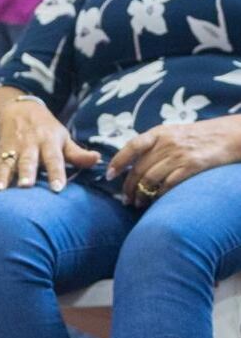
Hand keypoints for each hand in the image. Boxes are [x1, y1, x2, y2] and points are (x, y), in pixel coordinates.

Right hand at [0, 98, 99, 192]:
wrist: (18, 111)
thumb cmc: (46, 130)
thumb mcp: (63, 137)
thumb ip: (78, 153)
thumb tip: (98, 160)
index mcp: (48, 142)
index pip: (54, 159)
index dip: (57, 172)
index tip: (59, 188)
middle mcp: (29, 145)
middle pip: (27, 161)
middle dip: (25, 173)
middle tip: (25, 186)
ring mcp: (12, 149)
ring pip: (6, 164)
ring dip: (1, 178)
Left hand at [107, 116, 240, 207]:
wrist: (230, 136)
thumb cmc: (198, 137)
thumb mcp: (173, 133)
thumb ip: (153, 146)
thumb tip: (129, 164)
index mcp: (159, 133)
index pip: (132, 146)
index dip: (118, 162)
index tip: (109, 175)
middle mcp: (167, 143)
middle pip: (138, 169)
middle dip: (128, 187)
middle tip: (125, 199)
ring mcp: (179, 155)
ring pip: (150, 179)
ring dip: (141, 195)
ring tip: (138, 203)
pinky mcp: (192, 167)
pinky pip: (168, 185)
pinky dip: (158, 195)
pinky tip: (155, 201)